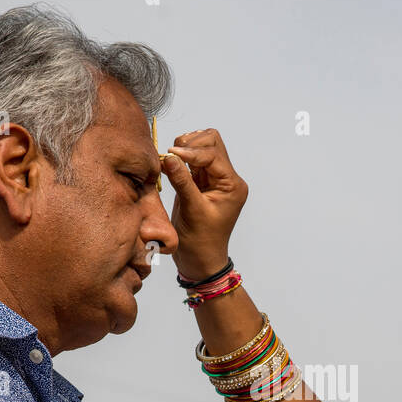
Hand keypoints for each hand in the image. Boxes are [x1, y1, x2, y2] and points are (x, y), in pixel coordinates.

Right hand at [161, 128, 248, 280]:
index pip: (213, 154)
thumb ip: (182, 181)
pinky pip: (191, 162)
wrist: (200, 260)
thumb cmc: (200, 242)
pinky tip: (168, 166)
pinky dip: (180, 160)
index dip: (191, 150)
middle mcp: (227, 179)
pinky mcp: (201, 183)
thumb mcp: (191, 210)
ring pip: (202, 148)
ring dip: (184, 149)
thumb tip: (169, 156)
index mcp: (232, 185)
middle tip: (172, 155)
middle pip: (212, 142)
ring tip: (169, 161)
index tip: (171, 153)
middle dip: (191, 144)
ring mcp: (214, 179)